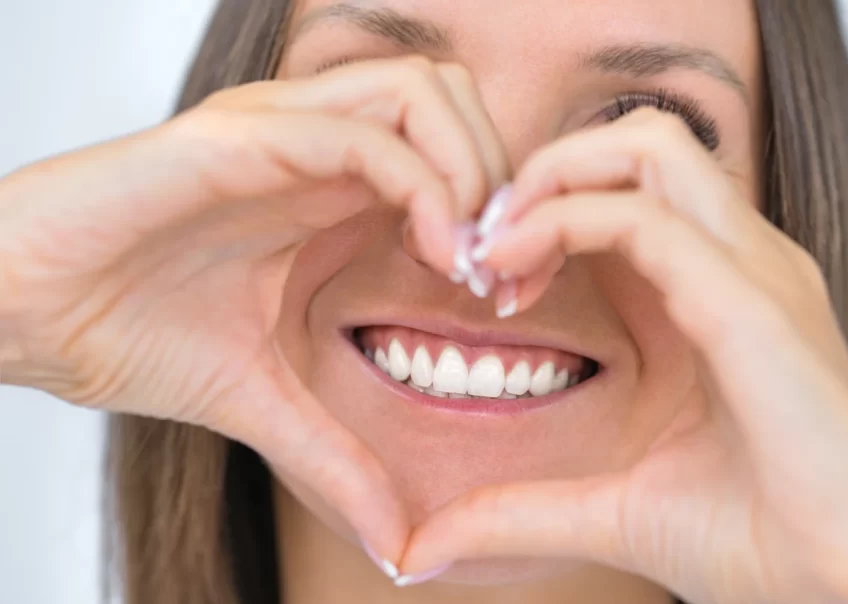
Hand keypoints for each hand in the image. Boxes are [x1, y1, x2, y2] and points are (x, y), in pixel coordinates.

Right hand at [0, 56, 508, 565]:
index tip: (509, 293)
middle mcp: (317, 142)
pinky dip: (424, 183)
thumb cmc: (131, 332)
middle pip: (456, 96)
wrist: (24, 315)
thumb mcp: (266, 400)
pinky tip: (436, 254)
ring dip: (473, 169)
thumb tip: (399, 543)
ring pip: (424, 90)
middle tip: (505, 266)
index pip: (454, 147)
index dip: (502, 211)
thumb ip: (339, 455)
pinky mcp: (240, 138)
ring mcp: (282, 129)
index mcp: (331, 187)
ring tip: (469, 260)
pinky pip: (361, 130)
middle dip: (503, 172)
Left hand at [396, 108, 847, 601]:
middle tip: (489, 246)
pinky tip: (517, 277)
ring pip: (650, 148)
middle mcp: (744, 263)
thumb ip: (522, 510)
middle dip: (549, 170)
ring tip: (500, 253)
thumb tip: (427, 549)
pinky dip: (568, 223)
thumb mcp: (614, 508)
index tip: (492, 279)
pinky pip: (648, 220)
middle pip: (642, 140)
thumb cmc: (761, 539)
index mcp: (720, 290)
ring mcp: (756, 273)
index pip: (632, 189)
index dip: (549, 210)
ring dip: (556, 181)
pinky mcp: (753, 305)